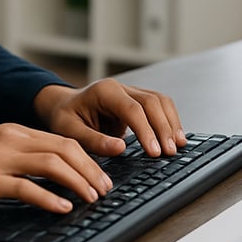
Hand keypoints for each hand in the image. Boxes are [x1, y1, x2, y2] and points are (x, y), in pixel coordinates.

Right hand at [0, 123, 112, 222]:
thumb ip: (20, 159)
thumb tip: (54, 174)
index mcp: (12, 131)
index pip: (61, 140)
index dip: (88, 158)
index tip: (102, 177)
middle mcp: (7, 139)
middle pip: (63, 148)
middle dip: (90, 170)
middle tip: (105, 190)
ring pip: (51, 164)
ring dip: (77, 183)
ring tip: (92, 199)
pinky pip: (25, 188)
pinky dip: (49, 198)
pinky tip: (62, 208)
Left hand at [33, 80, 186, 157]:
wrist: (64, 106)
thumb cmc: (65, 117)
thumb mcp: (70, 131)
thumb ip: (93, 140)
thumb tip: (120, 148)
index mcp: (104, 91)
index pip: (133, 109)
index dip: (146, 131)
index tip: (154, 152)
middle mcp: (121, 88)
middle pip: (152, 102)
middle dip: (163, 128)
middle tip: (169, 153)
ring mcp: (131, 92)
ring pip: (160, 101)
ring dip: (171, 123)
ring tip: (178, 146)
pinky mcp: (137, 101)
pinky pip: (159, 106)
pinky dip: (169, 120)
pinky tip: (174, 137)